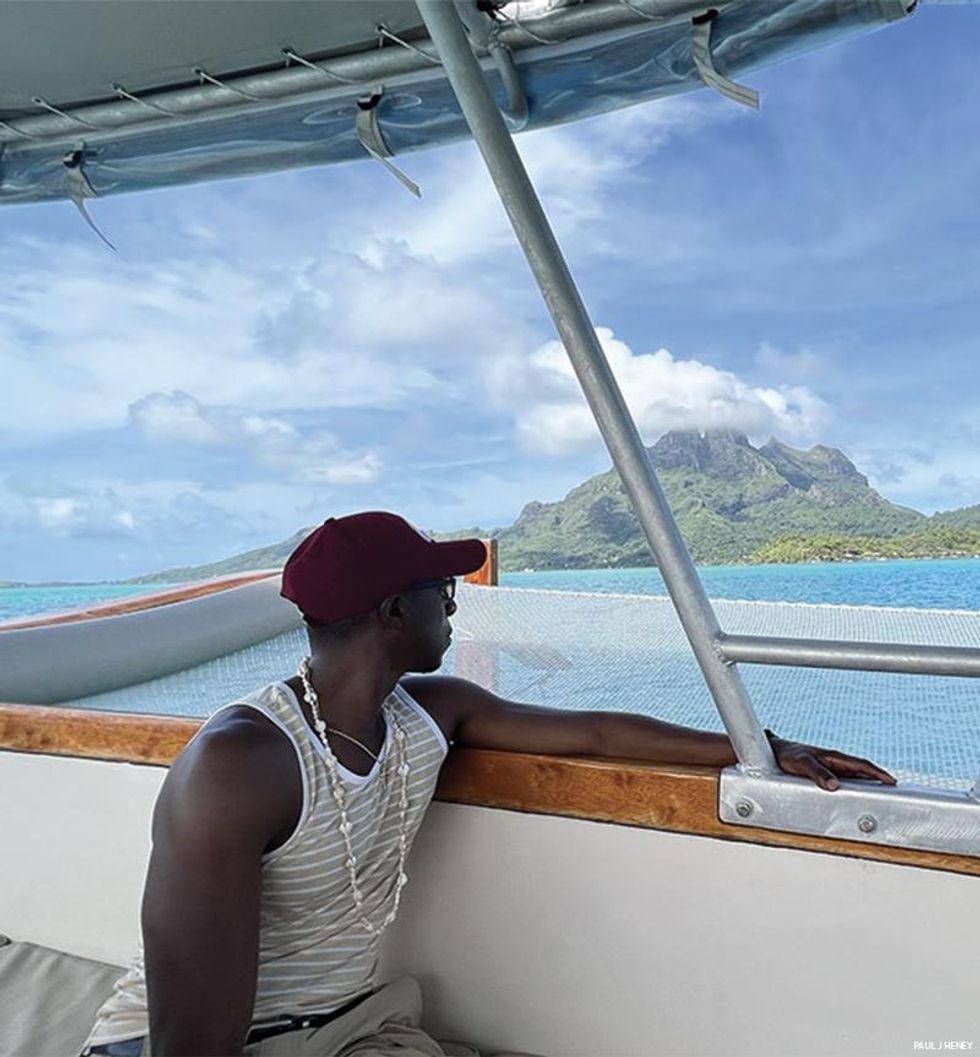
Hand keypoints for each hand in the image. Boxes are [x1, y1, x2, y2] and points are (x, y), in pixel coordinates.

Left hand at [766, 729, 896, 791]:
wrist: (774, 751)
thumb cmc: (787, 755)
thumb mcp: (802, 764)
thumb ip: (817, 773)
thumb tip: (835, 786)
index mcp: (833, 757)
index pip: (861, 764)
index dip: (878, 773)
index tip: (893, 781)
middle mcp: (834, 761)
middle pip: (861, 770)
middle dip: (878, 778)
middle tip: (893, 790)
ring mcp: (829, 766)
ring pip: (853, 775)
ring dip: (867, 783)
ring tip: (879, 794)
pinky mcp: (823, 773)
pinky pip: (843, 780)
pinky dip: (853, 786)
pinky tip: (854, 795)